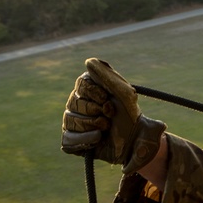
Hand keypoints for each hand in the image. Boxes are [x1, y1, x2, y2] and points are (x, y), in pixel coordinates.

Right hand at [61, 57, 165, 173]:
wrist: (134, 139)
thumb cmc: (129, 114)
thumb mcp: (124, 92)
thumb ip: (107, 76)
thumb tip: (89, 61)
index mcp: (88, 88)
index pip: (81, 84)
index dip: (95, 93)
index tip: (107, 99)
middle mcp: (76, 103)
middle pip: (74, 103)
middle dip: (96, 110)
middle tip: (110, 115)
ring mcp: (71, 122)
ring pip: (71, 120)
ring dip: (93, 125)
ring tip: (106, 127)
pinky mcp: (71, 140)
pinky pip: (68, 139)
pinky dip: (85, 139)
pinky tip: (98, 138)